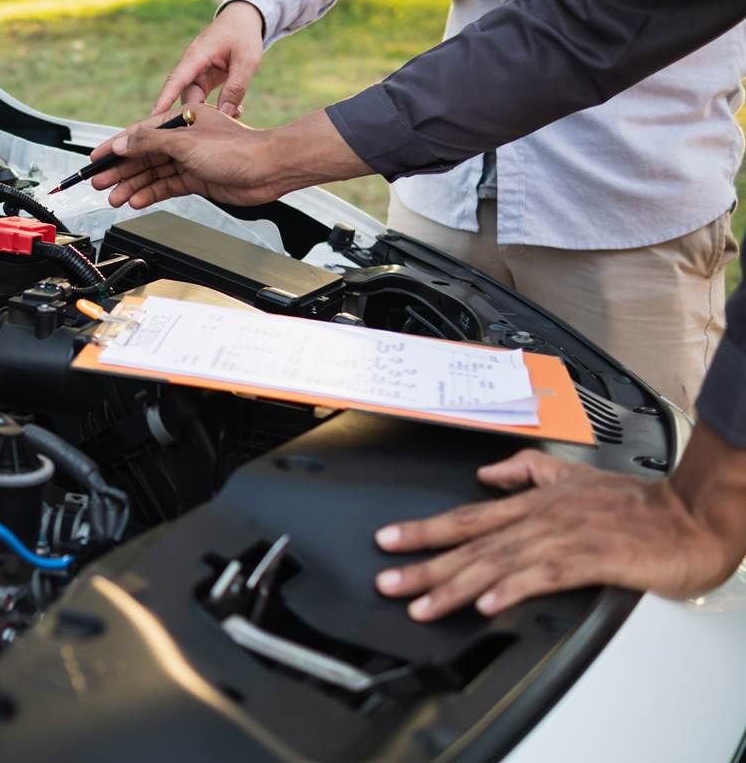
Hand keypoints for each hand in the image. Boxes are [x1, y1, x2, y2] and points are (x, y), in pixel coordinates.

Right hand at [88, 106, 370, 209]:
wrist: (269, 170)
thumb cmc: (237, 149)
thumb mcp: (186, 142)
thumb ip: (150, 142)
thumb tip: (123, 144)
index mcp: (180, 120)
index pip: (138, 134)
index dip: (114, 147)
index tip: (95, 159)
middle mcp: (183, 139)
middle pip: (143, 155)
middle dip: (120, 170)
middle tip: (99, 183)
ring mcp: (190, 160)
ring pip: (153, 173)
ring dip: (133, 185)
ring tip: (114, 198)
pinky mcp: (198, 178)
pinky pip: (167, 186)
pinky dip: (151, 193)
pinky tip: (137, 201)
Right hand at [151, 1, 264, 118]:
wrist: (242, 19)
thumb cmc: (243, 35)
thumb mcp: (247, 60)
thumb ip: (236, 87)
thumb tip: (225, 114)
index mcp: (197, 55)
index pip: (176, 81)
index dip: (164, 100)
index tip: (154, 117)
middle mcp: (191, 66)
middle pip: (185, 96)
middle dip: (196, 114)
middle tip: (218, 127)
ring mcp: (196, 73)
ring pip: (195, 100)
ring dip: (211, 111)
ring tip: (236, 114)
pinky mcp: (203, 79)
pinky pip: (203, 99)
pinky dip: (216, 106)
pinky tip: (235, 109)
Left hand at [374, 427, 745, 621]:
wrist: (690, 514)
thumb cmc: (636, 502)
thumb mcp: (571, 476)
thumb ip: (524, 471)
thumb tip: (484, 475)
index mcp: (533, 503)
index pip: (466, 518)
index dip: (423, 530)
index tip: (387, 542)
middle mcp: (539, 519)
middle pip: (471, 545)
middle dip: (424, 565)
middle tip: (388, 582)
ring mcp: (563, 537)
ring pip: (497, 563)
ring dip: (456, 586)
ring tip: (424, 605)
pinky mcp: (591, 558)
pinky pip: (544, 575)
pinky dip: (513, 589)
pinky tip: (488, 605)